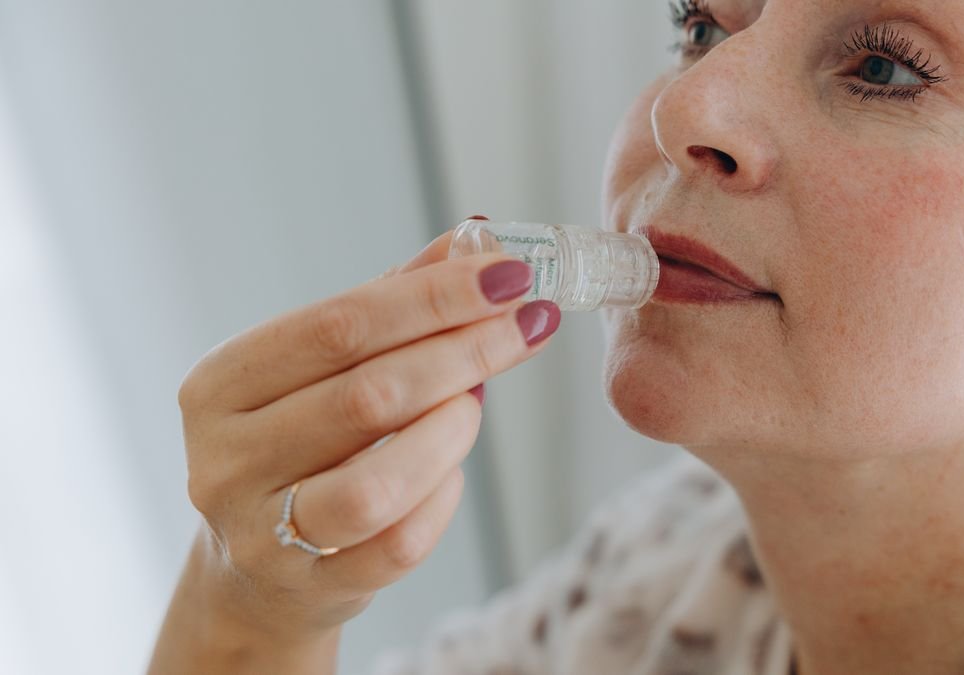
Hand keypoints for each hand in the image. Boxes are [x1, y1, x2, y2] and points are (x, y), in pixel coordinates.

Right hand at [177, 226, 559, 634]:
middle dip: (465, 351)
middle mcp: (225, 459)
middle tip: (529, 324)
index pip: (339, 325)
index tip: (508, 275)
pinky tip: (451, 469)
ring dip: (451, 431)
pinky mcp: (309, 588)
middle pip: (367, 396)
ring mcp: (261, 533)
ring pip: (379, 483)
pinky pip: (400, 544)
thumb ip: (396, 298)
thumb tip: (478, 236)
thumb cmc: (304, 441)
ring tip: (477, 401)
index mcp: (220, 384)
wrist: (260, 570)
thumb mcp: (327, 365)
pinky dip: (443, 498)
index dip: (433, 298)